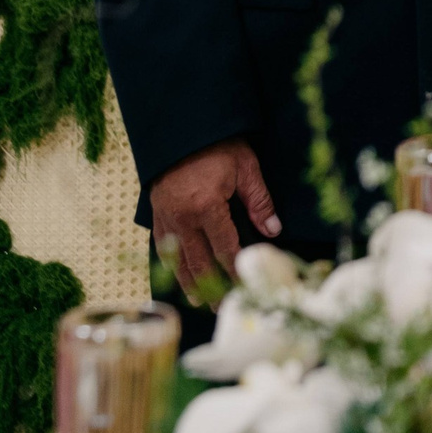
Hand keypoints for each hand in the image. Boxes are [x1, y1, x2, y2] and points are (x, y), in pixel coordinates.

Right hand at [151, 139, 280, 301]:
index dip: (236, 272)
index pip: (225, 249)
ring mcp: (167, 218)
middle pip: (199, 263)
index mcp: (207, 206)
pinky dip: (171, 264)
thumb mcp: (245, 167)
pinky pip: (163, 247)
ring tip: (200, 301)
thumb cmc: (217, 145)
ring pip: (178, 260)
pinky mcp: (156, 214)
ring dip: (189, 282)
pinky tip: (179, 274)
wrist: (181, 126)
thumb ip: (259, 201)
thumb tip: (274, 230)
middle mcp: (183, 218)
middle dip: (212, 287)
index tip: (247, 288)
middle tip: (223, 306)